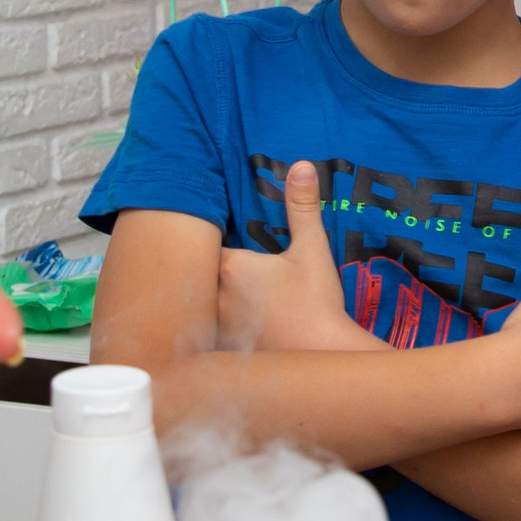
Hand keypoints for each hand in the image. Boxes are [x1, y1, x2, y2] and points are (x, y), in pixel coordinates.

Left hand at [218, 162, 380, 353]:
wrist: (324, 355)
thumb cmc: (317, 302)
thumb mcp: (313, 250)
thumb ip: (302, 207)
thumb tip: (302, 165)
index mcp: (231, 267)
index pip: (204, 248)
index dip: (210, 246)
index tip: (221, 244)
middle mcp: (214, 297)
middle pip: (196, 278)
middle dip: (205, 274)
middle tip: (224, 274)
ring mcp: (216, 328)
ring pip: (200, 308)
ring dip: (209, 303)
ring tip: (229, 302)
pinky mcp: (223, 352)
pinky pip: (209, 336)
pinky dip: (215, 332)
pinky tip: (236, 331)